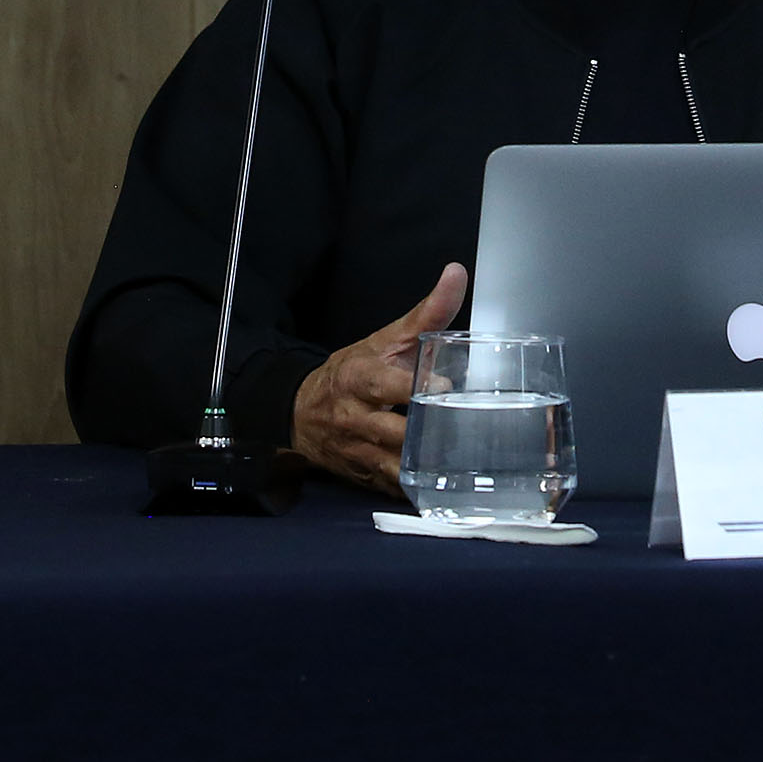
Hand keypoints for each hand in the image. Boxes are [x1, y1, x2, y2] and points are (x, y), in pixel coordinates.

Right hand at [288, 264, 467, 495]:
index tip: (443, 387)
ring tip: (459, 466)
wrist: (300, 410)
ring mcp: (355, 450)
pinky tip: (439, 486)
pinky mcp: (361, 475)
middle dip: (424, 435)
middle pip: (391, 432)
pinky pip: (389, 487)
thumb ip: (426, 313)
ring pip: (392, 465)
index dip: (415, 388)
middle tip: (462, 433)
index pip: (386, 385)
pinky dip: (413, 488)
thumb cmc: (352, 372)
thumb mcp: (385, 340)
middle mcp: (353, 417)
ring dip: (423, 467)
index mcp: (359, 379)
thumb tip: (457, 273)